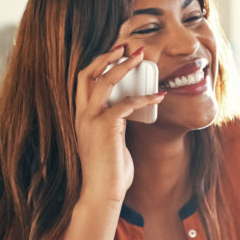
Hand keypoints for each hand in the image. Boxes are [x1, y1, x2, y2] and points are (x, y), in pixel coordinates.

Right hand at [73, 45, 163, 203]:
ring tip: (140, 56)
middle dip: (106, 56)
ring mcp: (90, 120)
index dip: (97, 64)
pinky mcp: (105, 127)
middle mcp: (81, 115)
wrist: (101, 193)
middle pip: (87, 73)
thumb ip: (115, 125)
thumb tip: (130, 112)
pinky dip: (144, 97)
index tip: (114, 53)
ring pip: (103, 81)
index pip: (83, 81)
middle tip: (125, 45)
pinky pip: (126, 103)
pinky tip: (159, 96)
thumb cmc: (109, 173)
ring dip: (123, 65)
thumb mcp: (110, 142)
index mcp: (81, 117)